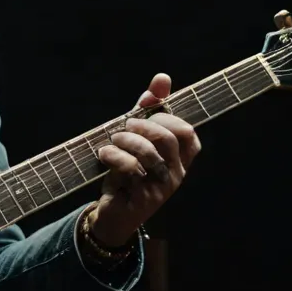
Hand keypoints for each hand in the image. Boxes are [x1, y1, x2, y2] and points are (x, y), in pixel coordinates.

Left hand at [92, 73, 200, 245]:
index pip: (187, 133)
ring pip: (150, 154)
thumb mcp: (137, 138)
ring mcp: (162, 188)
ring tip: (112, 142)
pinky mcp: (143, 199)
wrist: (113, 213)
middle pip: (169, 138)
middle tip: (124, 128)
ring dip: (125, 141)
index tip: (146, 112)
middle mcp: (176, 173)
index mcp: (179, 158)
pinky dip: (114, 157)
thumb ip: (148, 109)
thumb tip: (162, 78)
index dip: (167, 116)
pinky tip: (104, 155)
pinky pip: (132, 170)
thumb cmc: (127, 171)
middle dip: (142, 126)